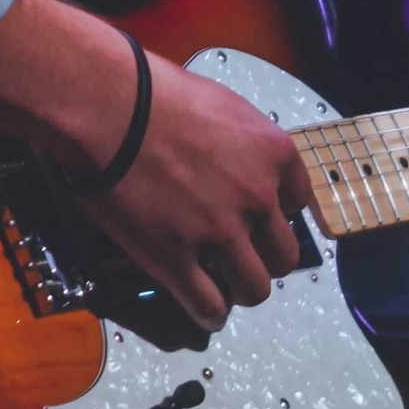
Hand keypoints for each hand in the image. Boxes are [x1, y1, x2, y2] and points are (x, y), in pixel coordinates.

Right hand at [78, 49, 310, 330]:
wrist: (108, 107)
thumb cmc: (154, 93)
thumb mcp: (223, 106)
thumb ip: (243, 143)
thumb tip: (235, 160)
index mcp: (275, 155)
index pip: (300, 203)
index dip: (276, 214)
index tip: (258, 219)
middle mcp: (258, 198)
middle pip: (284, 254)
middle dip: (264, 258)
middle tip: (241, 255)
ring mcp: (220, 233)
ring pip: (254, 288)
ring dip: (240, 290)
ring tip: (223, 286)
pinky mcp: (177, 259)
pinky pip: (208, 305)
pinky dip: (210, 315)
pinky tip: (204, 313)